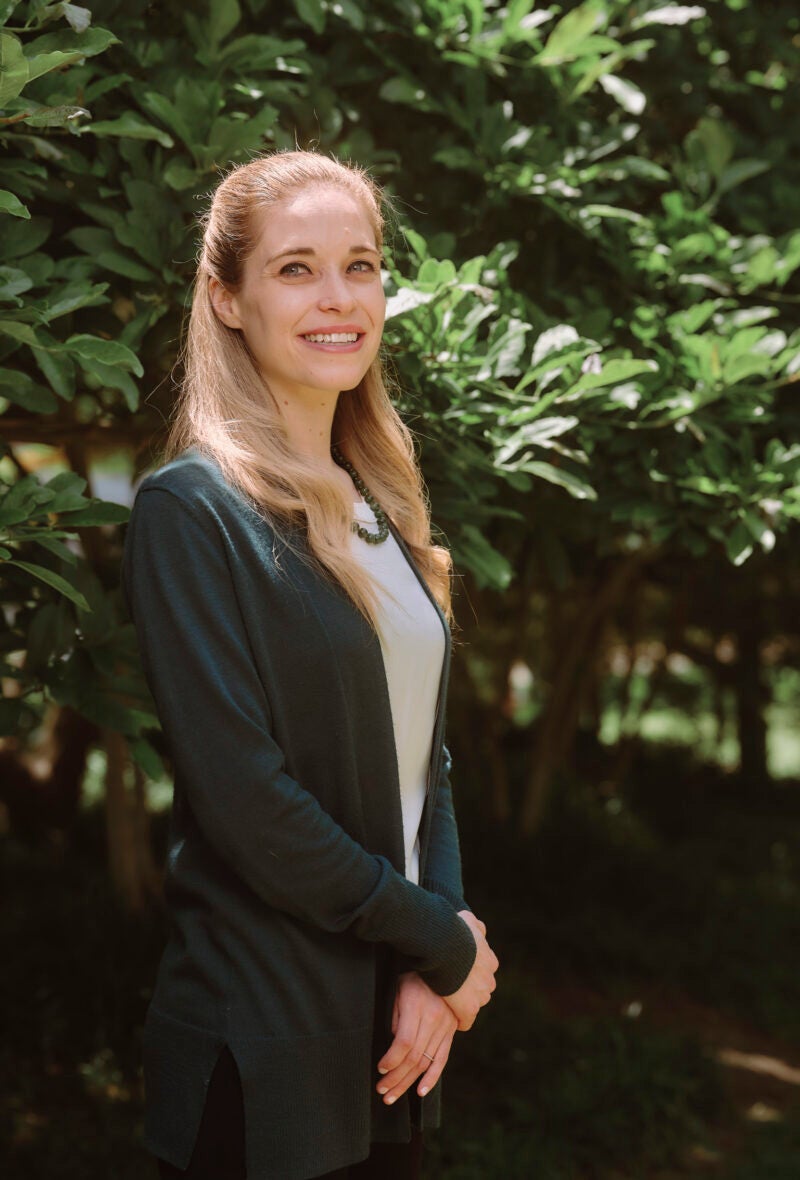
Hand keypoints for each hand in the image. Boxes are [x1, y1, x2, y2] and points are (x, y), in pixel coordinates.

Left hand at [375, 972, 457, 1103]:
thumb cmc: (415, 978)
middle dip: (396, 1078)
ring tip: (392, 1096)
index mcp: (416, 1007)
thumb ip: (395, 1016)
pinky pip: (442, 1059)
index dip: (392, 1059)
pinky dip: (432, 1078)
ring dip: (408, 1083)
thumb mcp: (399, 989)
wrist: (446, 968)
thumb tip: (393, 1043)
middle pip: (414, 1057)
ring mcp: (444, 1028)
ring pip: (426, 1062)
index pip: (404, 1042)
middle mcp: (433, 1020)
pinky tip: (420, 1092)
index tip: (380, 1068)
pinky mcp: (451, 1033)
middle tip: (382, 1091)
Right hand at [442, 910, 498, 1031]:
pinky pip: (466, 1020)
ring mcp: (480, 995)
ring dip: (464, 1004)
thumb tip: (480, 930)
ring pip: (474, 1004)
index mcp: (490, 961)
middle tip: (451, 986)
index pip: (484, 973)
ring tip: (447, 1001)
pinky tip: (450, 1017)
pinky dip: (460, 1020)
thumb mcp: (467, 921)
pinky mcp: (469, 1008)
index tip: (459, 973)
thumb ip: (476, 926)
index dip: (471, 974)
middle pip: (481, 990)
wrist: (445, 945)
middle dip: (469, 990)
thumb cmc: (453, 931)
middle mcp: (489, 979)